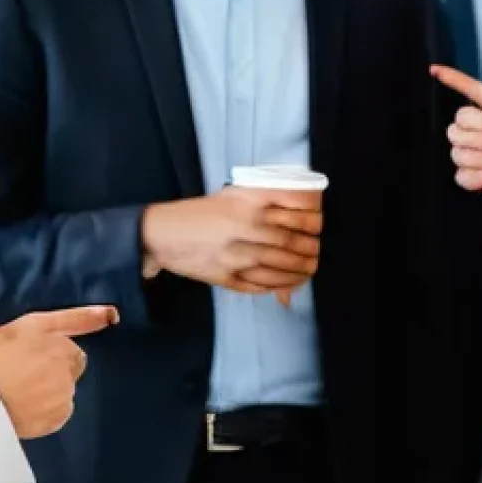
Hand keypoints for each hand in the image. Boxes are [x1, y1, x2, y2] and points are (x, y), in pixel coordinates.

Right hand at [0, 305, 117, 439]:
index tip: (31, 361)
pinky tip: (23, 409)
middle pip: (70, 372)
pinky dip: (45, 413)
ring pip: (63, 393)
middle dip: (54, 373)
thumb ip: (74, 318)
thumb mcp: (32, 324)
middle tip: (22, 377)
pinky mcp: (56, 420)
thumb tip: (113, 314)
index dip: (52, 355)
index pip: (73, 352)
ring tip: (18, 394)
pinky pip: (57, 414)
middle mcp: (71, 372)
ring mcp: (65, 397)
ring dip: (49, 393)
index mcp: (65, 347)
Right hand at [140, 187, 321, 293]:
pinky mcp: (226, 277)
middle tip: (317, 251)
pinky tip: (289, 284)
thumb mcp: (232, 196)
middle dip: (310, 249)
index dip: (312, 222)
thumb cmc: (201, 212)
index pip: (292, 214)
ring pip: (279, 267)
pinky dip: (279, 286)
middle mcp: (243, 229)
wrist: (163, 233)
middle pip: (290, 242)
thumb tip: (297, 211)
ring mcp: (235, 256)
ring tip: (309, 268)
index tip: (319, 225)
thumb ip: (264, 202)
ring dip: (300, 270)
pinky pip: (260, 285)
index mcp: (247, 204)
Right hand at [431, 30, 481, 232]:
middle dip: (480, 135)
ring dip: (481, 157)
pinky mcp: (472, 173)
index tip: (433, 69)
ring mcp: (476, 151)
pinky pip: (459, 172)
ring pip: (455, 148)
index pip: (468, 88)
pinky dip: (477, 176)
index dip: (452, 78)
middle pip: (456, 123)